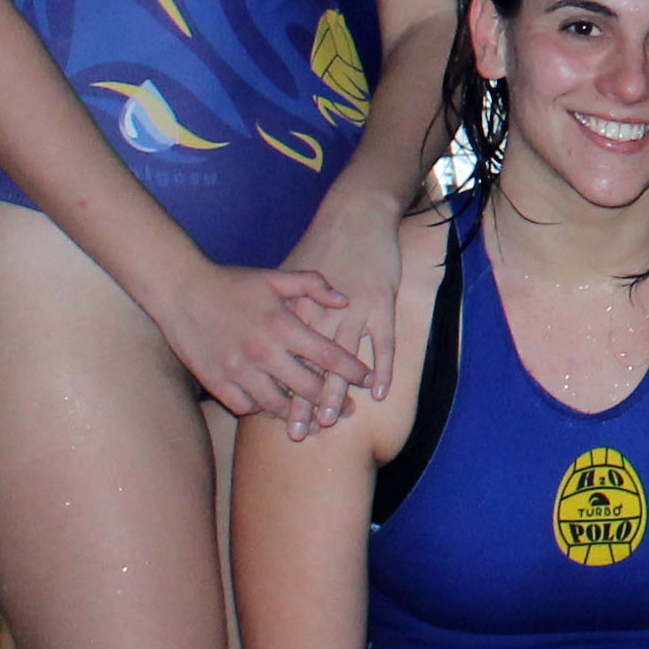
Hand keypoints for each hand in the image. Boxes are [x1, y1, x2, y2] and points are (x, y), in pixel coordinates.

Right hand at [150, 258, 369, 426]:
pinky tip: (272, 407)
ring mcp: (237, 370)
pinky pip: (246, 407)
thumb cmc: (231, 282)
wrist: (180, 290)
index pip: (328, 356)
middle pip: (308, 389)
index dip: (352, 371)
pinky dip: (261, 409)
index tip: (367, 379)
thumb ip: (312, 285)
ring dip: (298, 414)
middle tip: (348, 410)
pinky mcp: (215, 382)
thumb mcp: (274, 277)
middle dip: (332, 402)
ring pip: (277, 406)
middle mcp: (262, 352)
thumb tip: (345, 300)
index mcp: (282, 326)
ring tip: (314, 420)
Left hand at [278, 182, 405, 432]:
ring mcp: (354, 311)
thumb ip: (280, 307)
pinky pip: (383, 343)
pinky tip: (379, 391)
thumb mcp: (289, 273)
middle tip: (300, 432)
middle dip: (305, 401)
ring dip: (338, 392)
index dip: (280, 387)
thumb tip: (266, 335)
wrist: (356, 216)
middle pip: (311, 366)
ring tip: (333, 420)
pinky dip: (382, 367)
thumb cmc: (322, 243)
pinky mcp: (381, 303)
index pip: (285, 358)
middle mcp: (322, 315)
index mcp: (296, 310)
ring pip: (343, 360)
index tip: (272, 416)